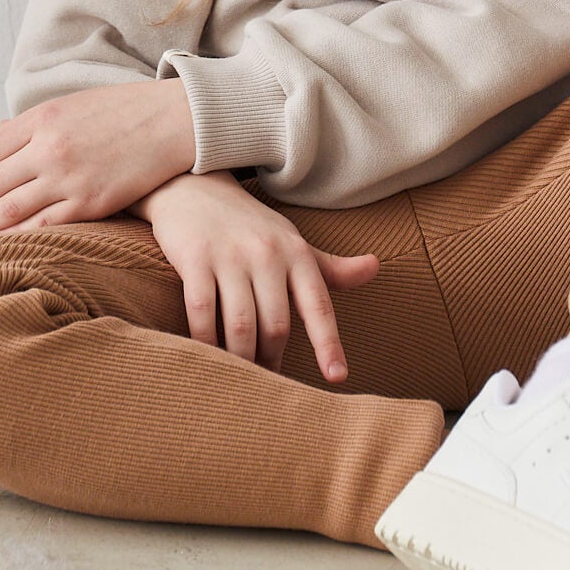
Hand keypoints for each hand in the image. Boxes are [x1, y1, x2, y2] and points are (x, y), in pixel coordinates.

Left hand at [0, 80, 196, 239]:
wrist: (176, 120)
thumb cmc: (129, 110)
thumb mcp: (77, 104)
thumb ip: (41, 124)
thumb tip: (7, 140)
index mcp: (43, 117)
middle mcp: (48, 147)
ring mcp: (68, 177)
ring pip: (10, 210)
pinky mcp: (90, 201)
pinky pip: (44, 226)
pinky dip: (20, 237)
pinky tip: (9, 244)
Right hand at [139, 170, 379, 381]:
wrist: (194, 186)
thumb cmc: (250, 225)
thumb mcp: (292, 242)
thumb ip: (330, 267)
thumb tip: (375, 268)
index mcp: (296, 253)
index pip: (319, 305)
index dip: (328, 343)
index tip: (336, 376)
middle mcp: (267, 253)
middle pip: (276, 325)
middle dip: (271, 360)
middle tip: (265, 383)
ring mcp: (229, 255)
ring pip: (241, 324)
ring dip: (240, 358)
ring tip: (238, 377)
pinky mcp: (195, 258)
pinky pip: (202, 312)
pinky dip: (204, 341)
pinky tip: (205, 355)